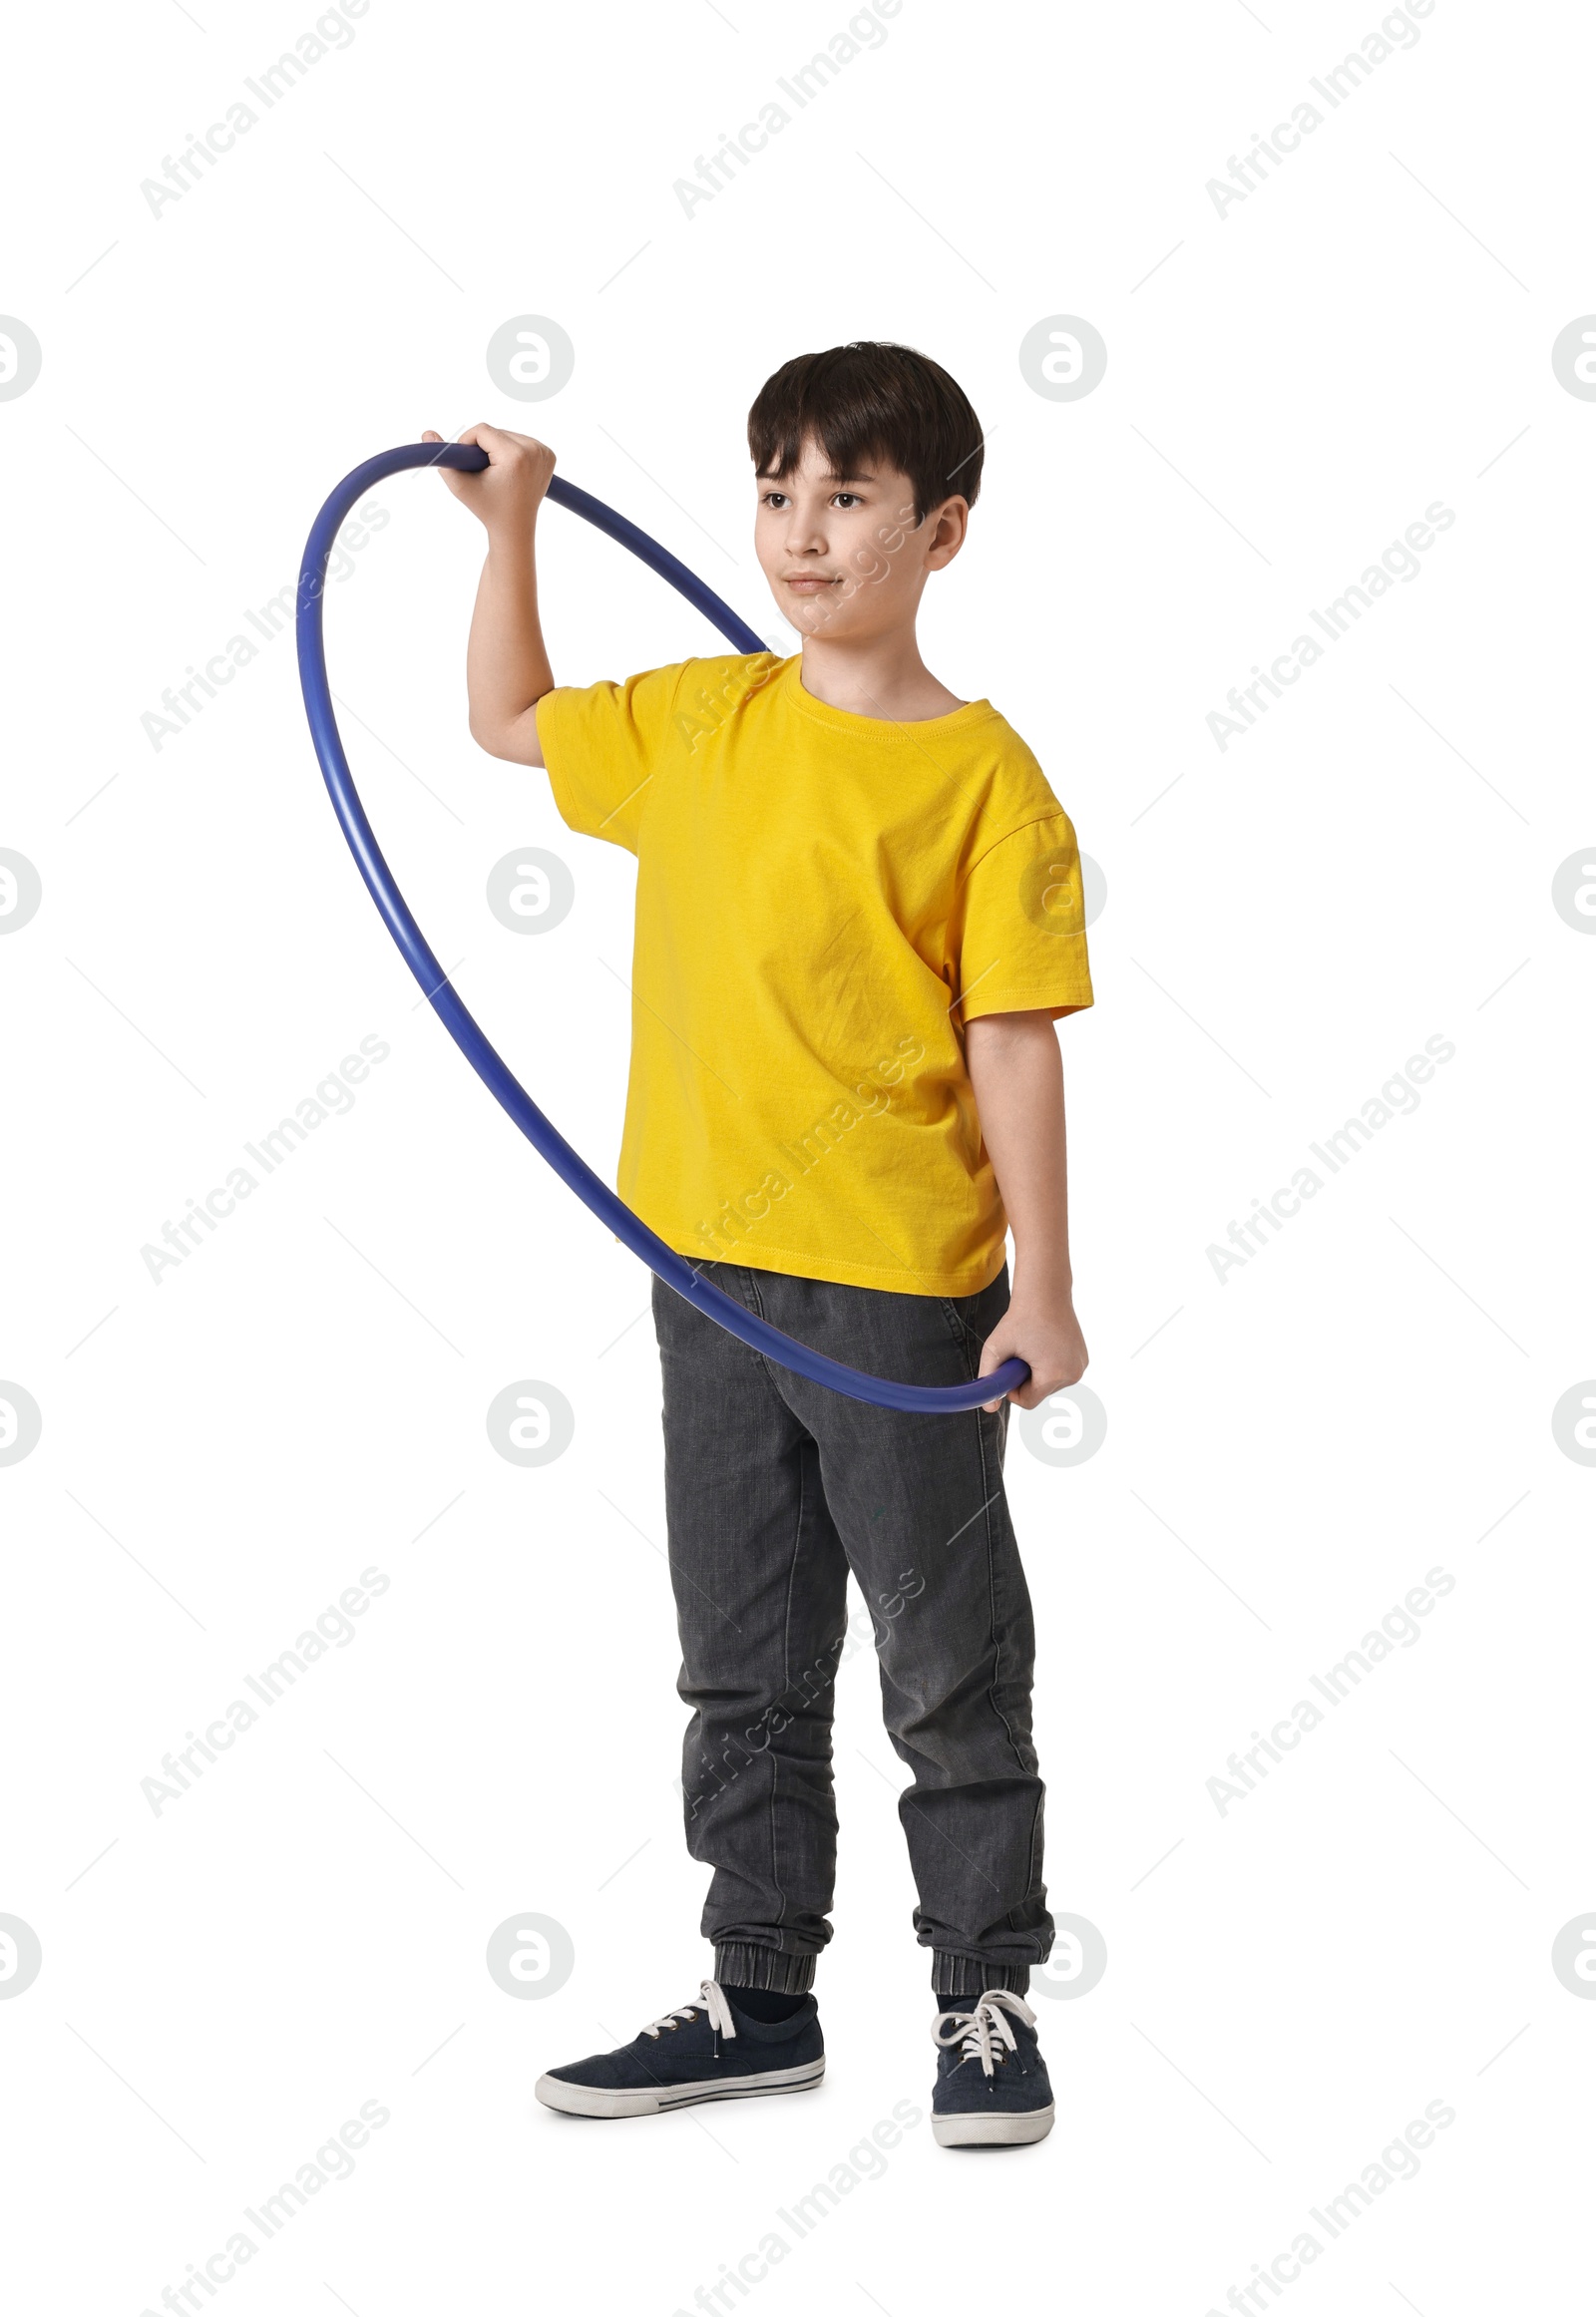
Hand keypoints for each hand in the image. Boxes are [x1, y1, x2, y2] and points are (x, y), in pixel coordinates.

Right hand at [421, 423, 555, 530]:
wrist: (515, 528)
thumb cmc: (487, 508)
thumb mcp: (461, 485)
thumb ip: (443, 458)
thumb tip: (426, 433)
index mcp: (516, 456)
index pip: (482, 430)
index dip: (468, 443)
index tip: (468, 463)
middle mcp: (535, 450)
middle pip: (497, 431)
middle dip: (484, 447)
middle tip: (485, 472)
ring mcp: (545, 453)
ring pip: (508, 435)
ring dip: (498, 448)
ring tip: (498, 473)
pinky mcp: (549, 455)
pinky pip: (521, 441)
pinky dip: (512, 451)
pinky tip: (511, 471)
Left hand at [977, 1288, 1087, 1412]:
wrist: (1045, 1293)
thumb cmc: (1019, 1319)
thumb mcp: (995, 1348)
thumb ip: (988, 1379)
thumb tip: (989, 1409)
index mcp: (1054, 1374)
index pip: (1028, 1402)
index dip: (1013, 1389)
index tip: (1008, 1369)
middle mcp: (1073, 1374)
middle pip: (1040, 1393)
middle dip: (1026, 1379)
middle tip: (1020, 1353)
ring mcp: (1081, 1366)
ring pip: (1050, 1384)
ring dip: (1037, 1372)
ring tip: (1033, 1346)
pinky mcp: (1083, 1359)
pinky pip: (1060, 1373)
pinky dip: (1049, 1365)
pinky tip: (1045, 1343)